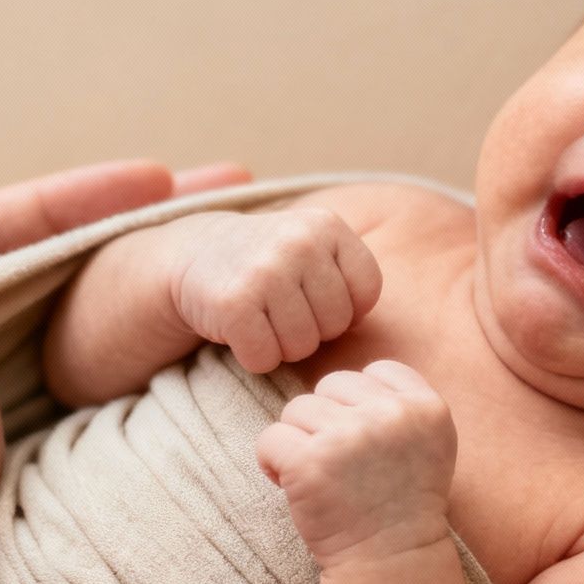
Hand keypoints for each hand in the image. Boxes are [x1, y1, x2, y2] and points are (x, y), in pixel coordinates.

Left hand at [0, 158, 248, 583]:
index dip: (68, 208)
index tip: (165, 180)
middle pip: (20, 283)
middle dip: (122, 240)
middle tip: (229, 213)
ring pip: (27, 351)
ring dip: (119, 313)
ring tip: (214, 286)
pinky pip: (6, 438)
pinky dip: (79, 407)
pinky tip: (142, 409)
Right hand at [170, 209, 382, 373]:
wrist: (195, 256)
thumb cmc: (270, 265)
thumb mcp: (316, 251)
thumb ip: (353, 277)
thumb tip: (388, 326)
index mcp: (328, 225)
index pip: (367, 293)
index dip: (343, 308)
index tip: (314, 296)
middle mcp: (299, 241)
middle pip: (336, 325)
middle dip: (312, 329)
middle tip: (281, 309)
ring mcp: (265, 270)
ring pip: (302, 347)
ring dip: (282, 345)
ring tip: (262, 317)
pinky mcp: (234, 302)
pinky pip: (265, 357)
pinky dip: (254, 356)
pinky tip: (241, 330)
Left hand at [256, 360, 454, 566]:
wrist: (391, 563)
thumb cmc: (402, 506)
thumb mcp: (426, 445)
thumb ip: (399, 406)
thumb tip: (344, 382)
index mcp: (427, 407)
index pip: (377, 371)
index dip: (361, 403)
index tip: (366, 443)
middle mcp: (392, 415)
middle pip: (330, 385)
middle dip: (326, 420)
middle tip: (339, 464)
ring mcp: (350, 436)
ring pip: (296, 409)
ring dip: (299, 441)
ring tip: (321, 477)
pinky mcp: (310, 461)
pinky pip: (270, 438)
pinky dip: (272, 462)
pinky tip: (291, 485)